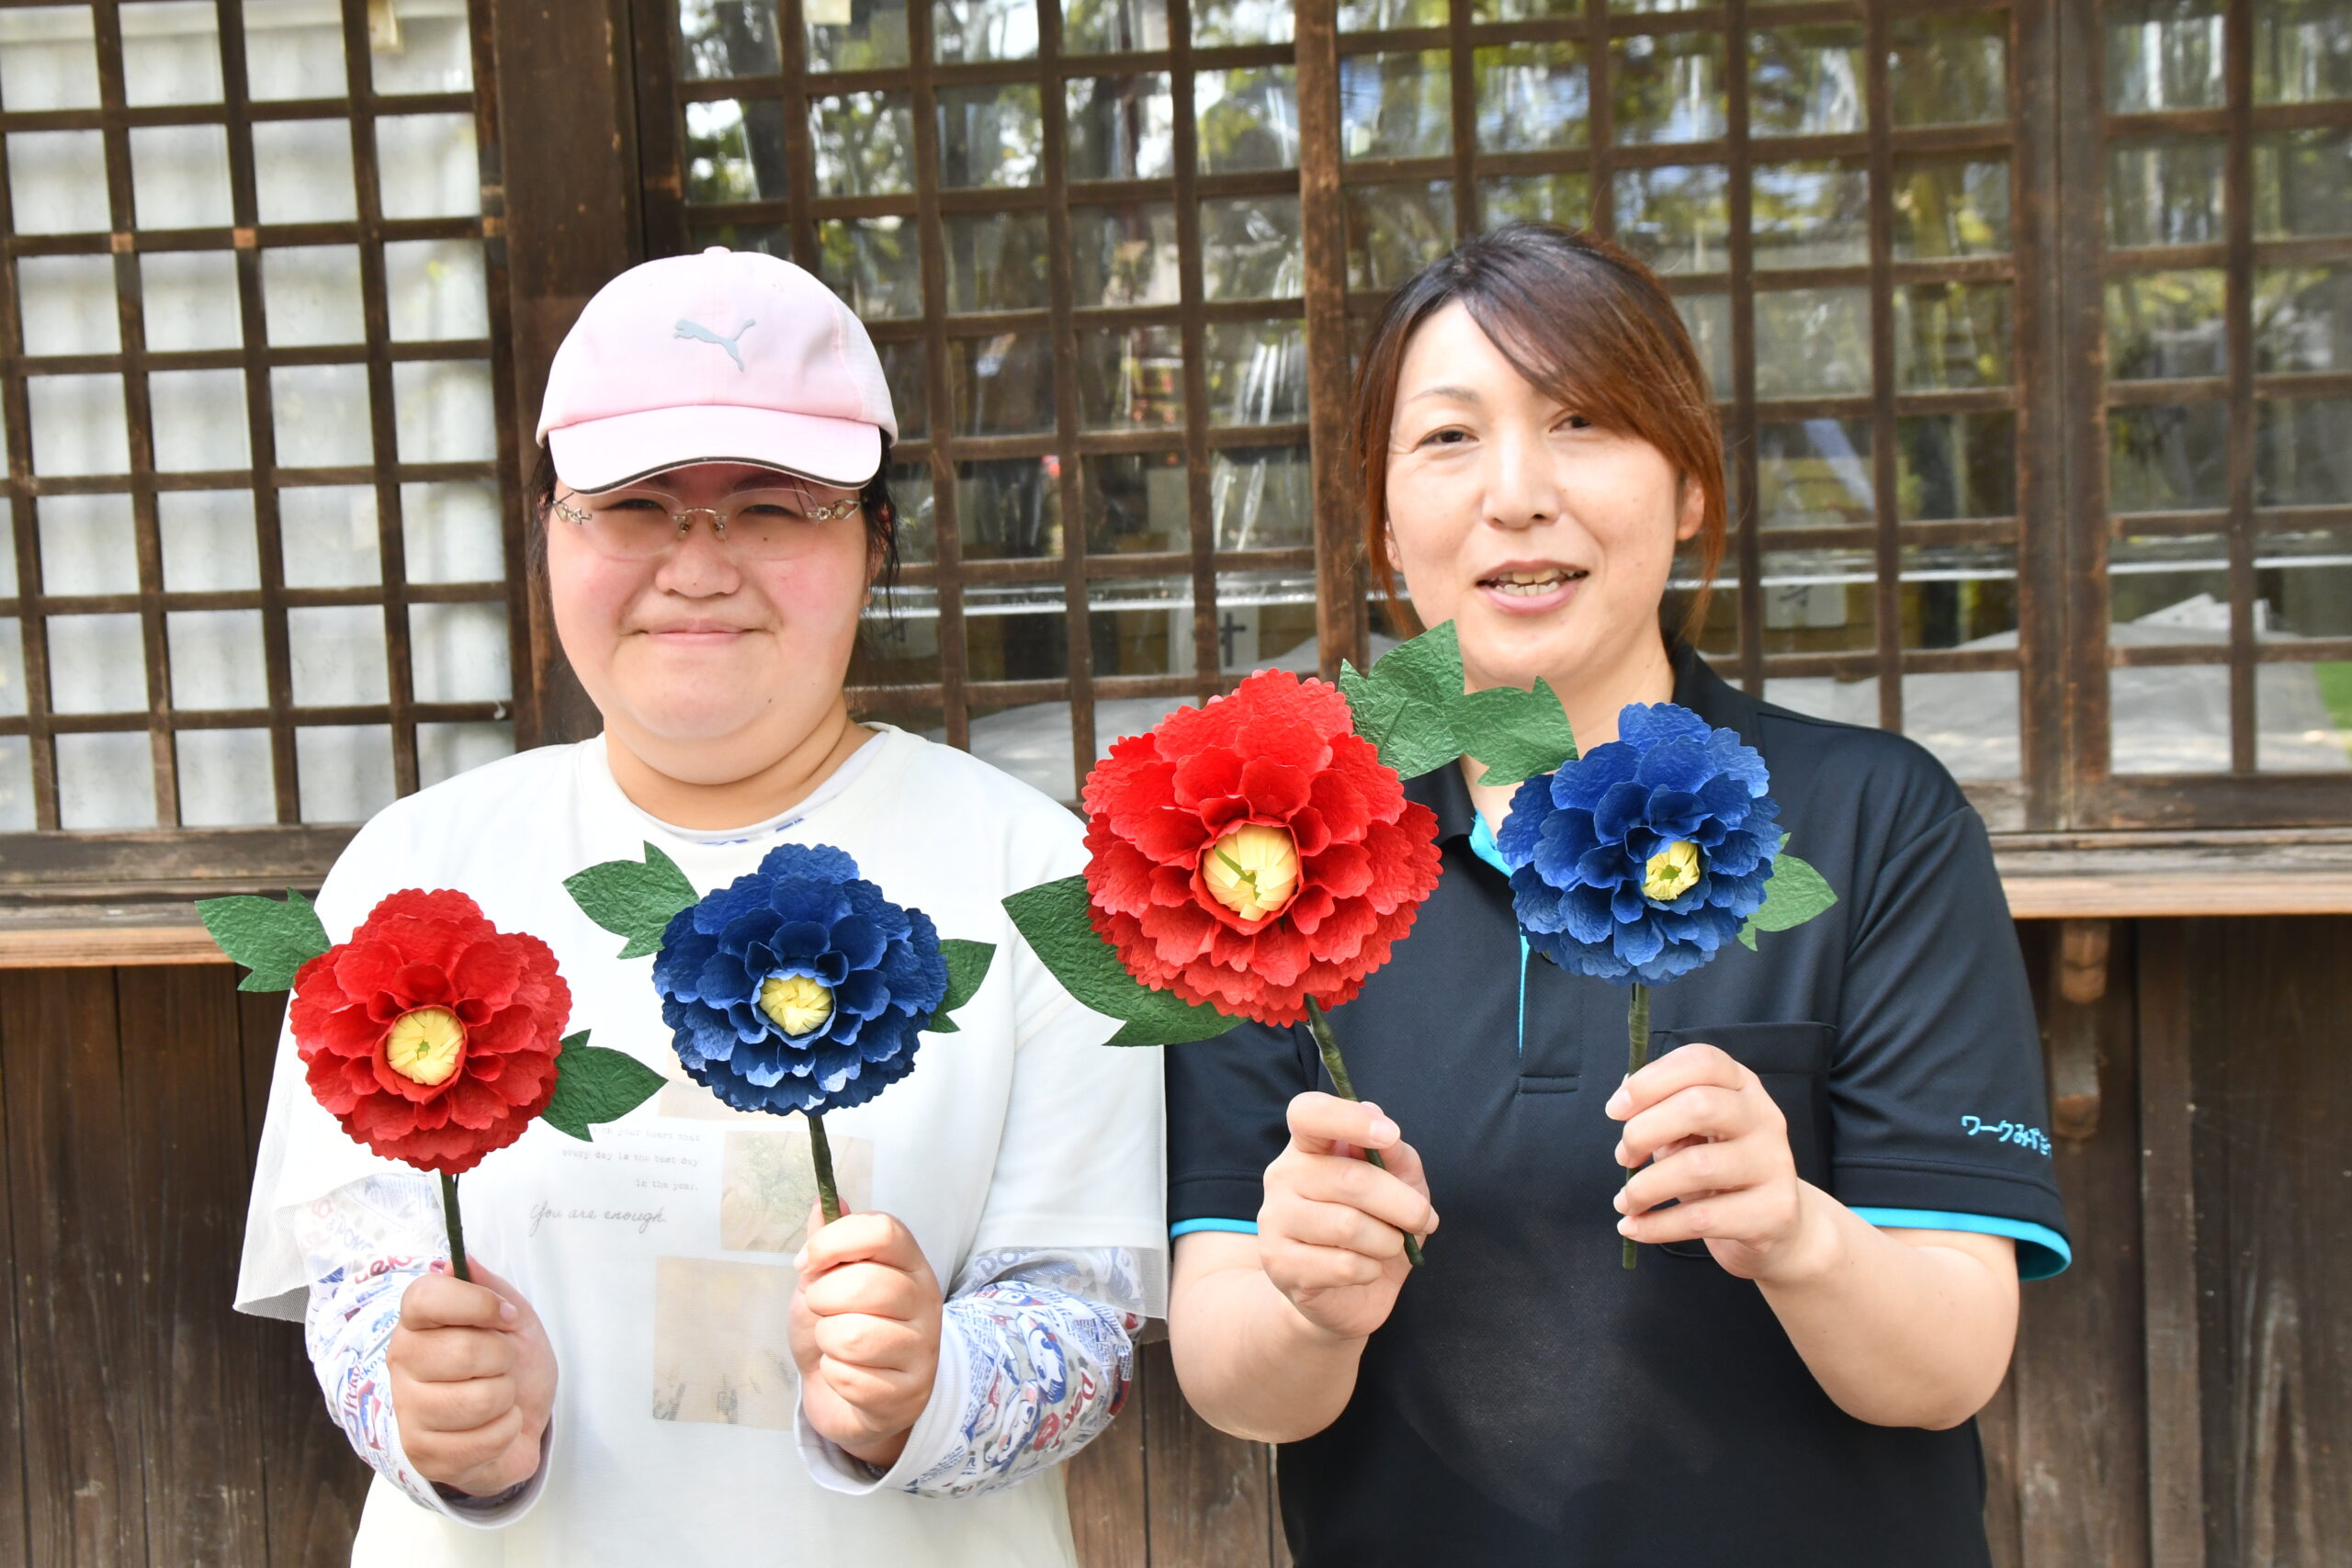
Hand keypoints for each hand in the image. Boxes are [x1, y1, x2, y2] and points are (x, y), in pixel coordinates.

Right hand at [389, 1260, 556, 1496]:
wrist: (520, 1420)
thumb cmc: (511, 1364)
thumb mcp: (512, 1317)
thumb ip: (487, 1287)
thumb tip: (459, 1259)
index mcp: (417, 1323)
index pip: (424, 1298)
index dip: (475, 1303)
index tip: (505, 1315)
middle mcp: (401, 1364)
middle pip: (463, 1351)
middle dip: (503, 1358)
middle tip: (502, 1364)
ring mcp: (408, 1412)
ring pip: (479, 1400)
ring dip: (506, 1398)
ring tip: (498, 1397)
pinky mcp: (424, 1455)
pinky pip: (485, 1439)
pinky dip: (507, 1430)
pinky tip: (495, 1426)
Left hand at [788, 1208, 943, 1468]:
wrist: (848, 1396)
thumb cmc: (837, 1328)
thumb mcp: (824, 1281)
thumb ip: (826, 1244)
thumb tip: (824, 1202)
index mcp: (908, 1262)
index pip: (883, 1230)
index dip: (835, 1241)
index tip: (808, 1261)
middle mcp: (925, 1300)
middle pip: (866, 1283)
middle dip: (822, 1299)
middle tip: (822, 1310)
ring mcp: (923, 1349)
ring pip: (854, 1336)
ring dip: (827, 1340)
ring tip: (834, 1344)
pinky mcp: (910, 1393)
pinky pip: (851, 1378)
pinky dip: (833, 1376)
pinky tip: (846, 1375)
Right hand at [1257, 1092, 1438, 1341]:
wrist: (1341, 1294)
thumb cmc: (1373, 1226)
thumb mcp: (1398, 1185)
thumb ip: (1396, 1156)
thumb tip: (1388, 1136)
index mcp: (1308, 1146)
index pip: (1309, 1113)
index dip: (1348, 1117)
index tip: (1391, 1135)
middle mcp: (1282, 1176)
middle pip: (1350, 1178)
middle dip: (1403, 1204)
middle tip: (1424, 1219)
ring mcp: (1274, 1221)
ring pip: (1348, 1226)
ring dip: (1388, 1241)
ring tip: (1391, 1246)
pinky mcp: (1280, 1264)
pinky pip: (1343, 1265)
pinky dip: (1372, 1270)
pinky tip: (1367, 1269)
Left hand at [1609, 1042, 1824, 1280]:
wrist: (1778, 1227)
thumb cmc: (1723, 1172)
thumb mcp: (1693, 1133)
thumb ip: (1662, 1110)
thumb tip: (1624, 1092)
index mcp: (1742, 1086)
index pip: (1702, 1061)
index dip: (1651, 1081)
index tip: (1615, 1110)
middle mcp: (1764, 1118)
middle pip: (1699, 1105)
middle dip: (1643, 1131)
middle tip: (1624, 1157)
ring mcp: (1774, 1164)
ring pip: (1697, 1166)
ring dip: (1645, 1187)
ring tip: (1626, 1201)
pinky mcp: (1773, 1213)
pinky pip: (1702, 1218)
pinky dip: (1656, 1225)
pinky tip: (1635, 1227)